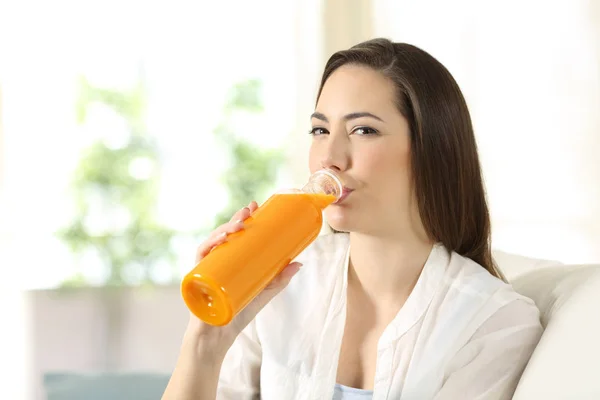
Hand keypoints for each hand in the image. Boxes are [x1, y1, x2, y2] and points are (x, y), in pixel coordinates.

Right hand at [185, 201, 301, 356]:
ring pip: (212, 241)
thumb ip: (279, 279)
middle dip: (235, 219)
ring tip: (240, 224)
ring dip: (225, 229)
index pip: (234, 235)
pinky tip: (221, 240)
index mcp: (229, 261)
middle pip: (223, 235)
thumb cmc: (238, 314)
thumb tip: (299, 262)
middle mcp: (216, 261)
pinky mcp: (197, 278)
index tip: (255, 206)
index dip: (242, 218)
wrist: (219, 338)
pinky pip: (201, 257)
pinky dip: (210, 246)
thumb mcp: (263, 293)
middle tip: (249, 211)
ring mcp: (206, 268)